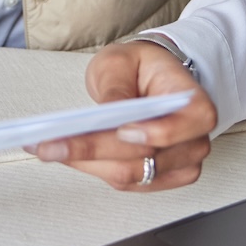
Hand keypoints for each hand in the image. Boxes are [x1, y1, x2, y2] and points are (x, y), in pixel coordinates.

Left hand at [30, 41, 216, 190]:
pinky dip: (95, 169)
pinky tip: (69, 155)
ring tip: (49, 148)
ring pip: (131, 175)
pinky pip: (126, 183)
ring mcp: (180, 164)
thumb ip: (118, 88)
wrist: (149, 80)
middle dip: (94, 151)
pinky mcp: (161, 178)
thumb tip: (110, 112)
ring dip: (88, 163)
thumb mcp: (122, 62)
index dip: (152, 134)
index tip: (120, 130)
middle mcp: (194, 139)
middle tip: (51, 143)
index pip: (178, 128)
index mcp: (195, 105)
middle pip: (145, 158)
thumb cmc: (141, 68)